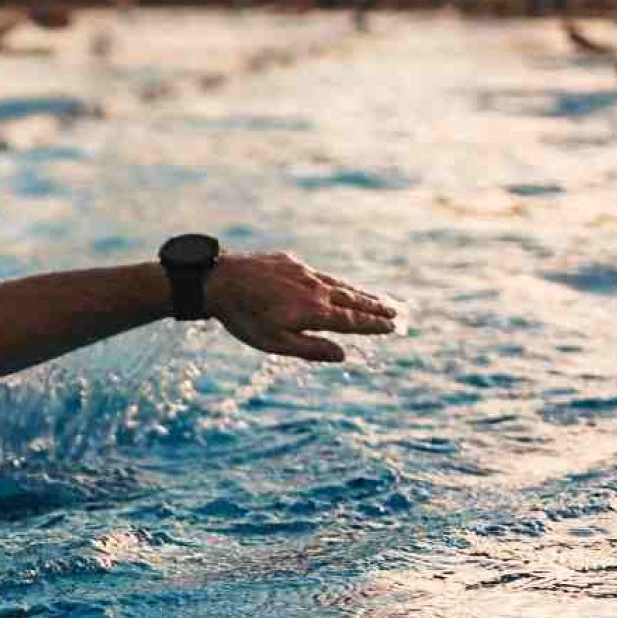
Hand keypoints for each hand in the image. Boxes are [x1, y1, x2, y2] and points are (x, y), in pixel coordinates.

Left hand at [205, 252, 399, 362]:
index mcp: (314, 311)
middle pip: (353, 300)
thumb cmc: (244, 318)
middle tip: (397, 312)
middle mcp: (315, 289)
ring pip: (339, 284)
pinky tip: (336, 286)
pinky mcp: (290, 262)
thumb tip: (343, 355)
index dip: (374, 325)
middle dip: (376, 307)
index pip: (353, 321)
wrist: (219, 280)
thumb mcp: (275, 343)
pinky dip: (335, 282)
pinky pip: (319, 274)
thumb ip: (311, 349)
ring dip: (360, 293)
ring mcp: (303, 272)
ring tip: (376, 299)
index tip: (393, 327)